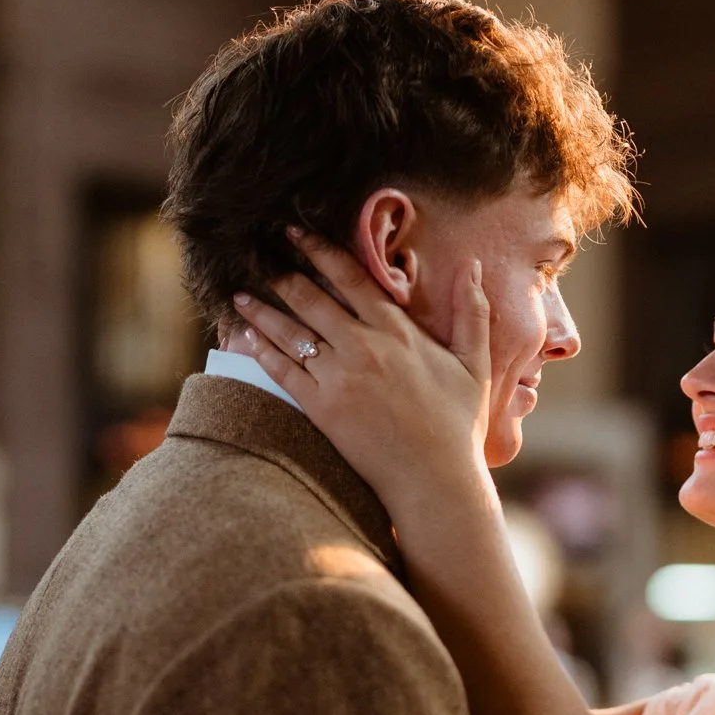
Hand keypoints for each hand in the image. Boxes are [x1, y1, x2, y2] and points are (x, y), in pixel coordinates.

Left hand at [227, 234, 492, 516]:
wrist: (435, 480)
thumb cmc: (458, 426)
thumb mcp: (474, 364)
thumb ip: (472, 313)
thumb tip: (475, 266)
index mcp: (398, 331)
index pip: (350, 278)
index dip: (320, 251)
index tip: (297, 234)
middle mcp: (364, 346)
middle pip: (311, 298)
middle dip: (282, 273)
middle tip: (257, 254)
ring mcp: (339, 377)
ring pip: (290, 333)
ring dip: (261, 310)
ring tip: (239, 295)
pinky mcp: (321, 408)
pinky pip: (282, 372)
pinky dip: (261, 351)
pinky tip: (244, 338)